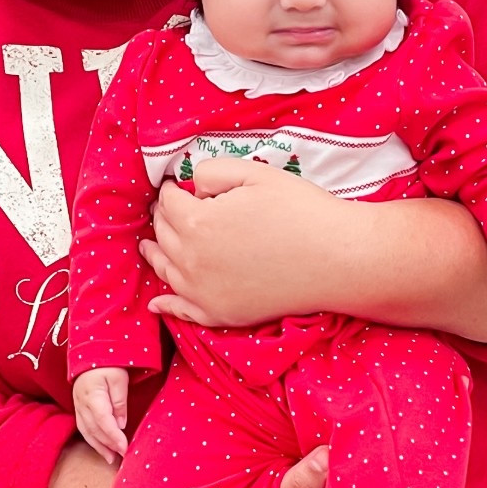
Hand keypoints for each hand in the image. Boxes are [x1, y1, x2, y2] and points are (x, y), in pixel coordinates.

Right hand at [73, 367, 129, 463]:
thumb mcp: (119, 379)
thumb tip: (120, 424)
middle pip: (94, 429)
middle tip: (121, 456)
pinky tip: (101, 447)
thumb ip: (120, 402)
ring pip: (86, 431)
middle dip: (108, 445)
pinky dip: (92, 440)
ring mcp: (78, 406)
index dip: (113, 436)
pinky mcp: (78, 407)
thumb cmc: (108, 364)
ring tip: (110, 459)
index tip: (124, 447)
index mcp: (92, 394)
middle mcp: (82, 403)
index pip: (103, 420)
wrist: (90, 353)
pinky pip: (83, 427)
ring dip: (98, 446)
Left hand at [142, 161, 342, 327]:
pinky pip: (183, 312)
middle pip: (163, 236)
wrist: (338, 259)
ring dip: (156, 255)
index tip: (174, 186)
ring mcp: (204, 293)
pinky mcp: (221, 314)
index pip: (168, 203)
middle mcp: (192, 261)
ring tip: (148, 246)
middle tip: (166, 209)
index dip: (170, 191)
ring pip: (166, 271)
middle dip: (162, 219)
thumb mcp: (254, 173)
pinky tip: (157, 303)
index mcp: (197, 223)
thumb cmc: (301, 211)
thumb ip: (212, 172)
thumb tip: (191, 188)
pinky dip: (167, 306)